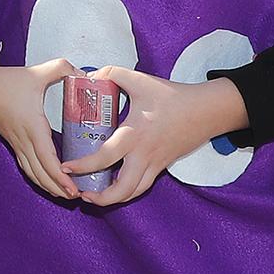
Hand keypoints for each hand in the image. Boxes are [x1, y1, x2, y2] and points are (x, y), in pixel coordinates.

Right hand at [0, 48, 81, 201]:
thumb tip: (86, 75)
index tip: (73, 188)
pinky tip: (47, 182)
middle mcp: (22, 138)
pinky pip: (25, 165)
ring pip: (31, 172)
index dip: (60, 176)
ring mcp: (15, 142)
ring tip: (64, 194)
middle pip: (40, 172)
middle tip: (76, 196)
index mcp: (32, 125)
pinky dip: (37, 177)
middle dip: (57, 187)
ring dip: (47, 185)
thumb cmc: (10, 79)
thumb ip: (64, 68)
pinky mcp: (12, 141)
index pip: (46, 157)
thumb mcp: (39, 71)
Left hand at [69, 69, 248, 206]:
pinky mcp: (162, 166)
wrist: (206, 111)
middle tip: (81, 194)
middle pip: (123, 189)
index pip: (105, 156)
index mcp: (134, 134)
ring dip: (113, 199)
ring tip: (94, 196)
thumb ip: (113, 74)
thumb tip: (91, 77)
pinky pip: (143, 186)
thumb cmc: (172, 96)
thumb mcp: (140, 80)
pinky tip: (113, 186)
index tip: (67, 167)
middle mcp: (144, 154)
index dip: (83, 166)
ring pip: (134, 193)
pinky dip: (127, 191)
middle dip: (100, 198)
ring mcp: (155, 163)